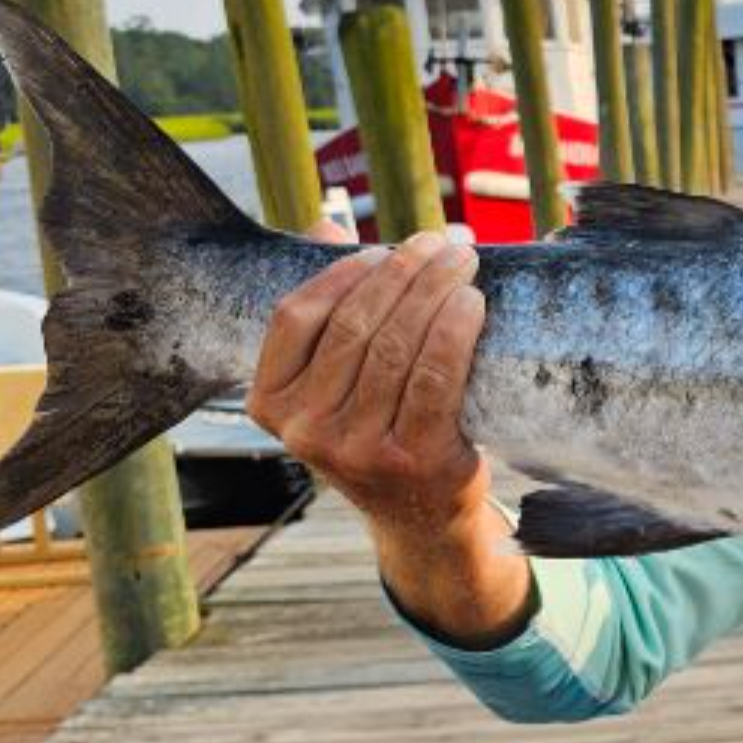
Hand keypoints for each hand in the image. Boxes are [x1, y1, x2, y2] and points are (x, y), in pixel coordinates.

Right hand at [249, 222, 527, 646]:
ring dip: (435, 290)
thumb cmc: (378, 427)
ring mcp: (356, 449)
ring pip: (397, 345)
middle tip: (443, 242)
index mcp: (270, 404)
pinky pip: (435, 377)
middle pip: (355, 324)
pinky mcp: (412, 459)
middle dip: (404, 270)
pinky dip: (455, 331)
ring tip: (463, 260)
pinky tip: (472, 302)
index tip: (385, 248)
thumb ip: (328, 308)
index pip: (297, 316)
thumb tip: (325, 225)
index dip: (343, 271)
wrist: (422, 517)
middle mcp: (304, 431)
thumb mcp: (336, 380)